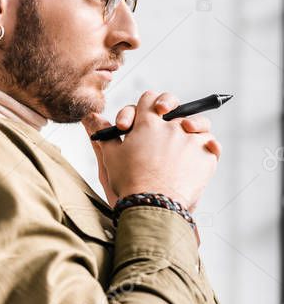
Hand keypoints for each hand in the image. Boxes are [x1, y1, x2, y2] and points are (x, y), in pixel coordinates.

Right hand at [82, 91, 220, 210]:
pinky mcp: (206, 156)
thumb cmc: (129, 181)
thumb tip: (90, 117)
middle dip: (168, 105)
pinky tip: (203, 150)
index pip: (148, 99)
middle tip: (163, 115)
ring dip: (193, 127)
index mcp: (146, 123)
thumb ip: (103, 133)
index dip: (145, 105)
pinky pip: (212, 145)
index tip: (142, 118)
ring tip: (186, 137)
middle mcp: (171, 126)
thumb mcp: (110, 155)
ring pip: (197, 123)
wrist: (153, 204)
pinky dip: (209, 146)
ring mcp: (191, 139)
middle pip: (173, 104)